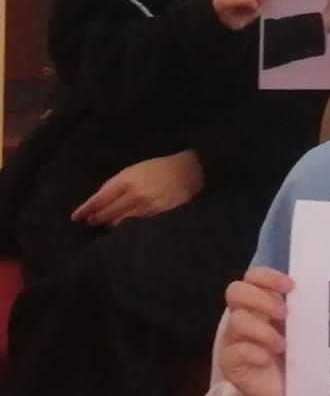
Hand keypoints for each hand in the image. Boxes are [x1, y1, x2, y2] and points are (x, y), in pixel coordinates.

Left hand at [71, 149, 202, 225]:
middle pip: (106, 215)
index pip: (98, 201)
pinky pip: (135, 226)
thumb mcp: (133, 170)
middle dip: (96, 219)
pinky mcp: (156, 217)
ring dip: (110, 224)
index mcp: (125, 181)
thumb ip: (115, 185)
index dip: (85, 210)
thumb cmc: (158, 168)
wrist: (188, 171)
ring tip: (108, 223)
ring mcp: (145, 208)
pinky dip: (127, 227)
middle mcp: (133, 196)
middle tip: (91, 221)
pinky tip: (125, 226)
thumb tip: (97, 202)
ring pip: (119, 223)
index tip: (75, 218)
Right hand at [220, 266, 293, 395]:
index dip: (267, 276)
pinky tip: (267, 359)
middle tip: (284, 313)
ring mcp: (233, 340)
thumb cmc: (295, 353)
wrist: (288, 390)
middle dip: (262, 299)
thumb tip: (316, 287)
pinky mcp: (230, 364)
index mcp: (259, 303)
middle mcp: (242, 317)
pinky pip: (234, 351)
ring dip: (263, 330)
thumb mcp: (300, 325)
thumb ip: (300, 306)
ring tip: (282, 345)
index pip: (252, 277)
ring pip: (236, 320)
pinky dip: (253, 352)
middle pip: (235, 291)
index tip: (291, 286)